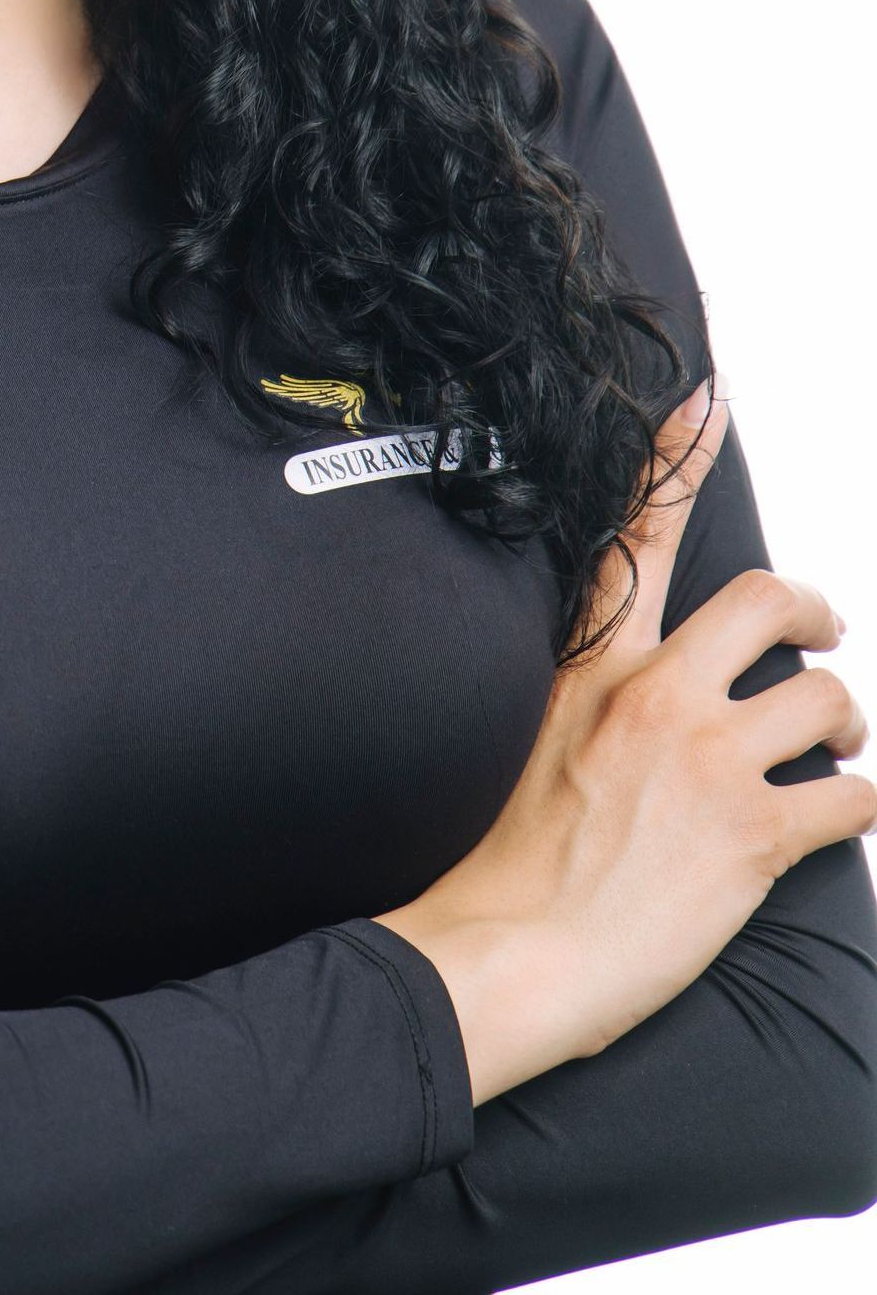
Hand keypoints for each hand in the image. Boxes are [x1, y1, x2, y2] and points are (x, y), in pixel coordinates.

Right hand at [376, 373, 876, 1103]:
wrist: (511, 952)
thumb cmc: (516, 865)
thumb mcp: (541, 740)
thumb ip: (597, 693)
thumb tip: (650, 682)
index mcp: (595, 670)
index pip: (638, 539)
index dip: (678, 459)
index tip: (708, 399)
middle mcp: (656, 697)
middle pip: (769, 602)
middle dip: (816, 612)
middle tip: (825, 632)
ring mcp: (707, 761)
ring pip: (826, 700)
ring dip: (845, 727)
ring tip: (833, 755)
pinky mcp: (755, 835)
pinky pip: (855, 796)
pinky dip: (864, 803)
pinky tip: (846, 814)